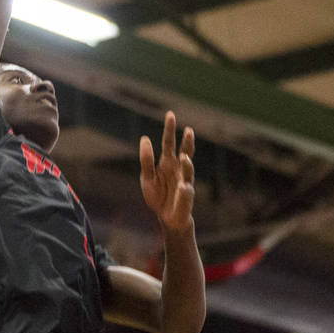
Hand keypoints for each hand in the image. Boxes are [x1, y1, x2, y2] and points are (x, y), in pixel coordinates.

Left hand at [139, 111, 194, 232]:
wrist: (167, 218)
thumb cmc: (158, 196)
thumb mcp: (147, 178)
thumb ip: (146, 160)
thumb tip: (145, 138)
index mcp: (168, 162)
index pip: (169, 142)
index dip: (169, 129)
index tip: (170, 114)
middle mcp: (179, 169)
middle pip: (184, 151)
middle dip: (187, 141)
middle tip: (188, 130)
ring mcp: (185, 181)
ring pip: (188, 170)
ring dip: (187, 164)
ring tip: (184, 157)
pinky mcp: (187, 197)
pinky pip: (186, 192)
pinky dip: (184, 191)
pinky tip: (182, 188)